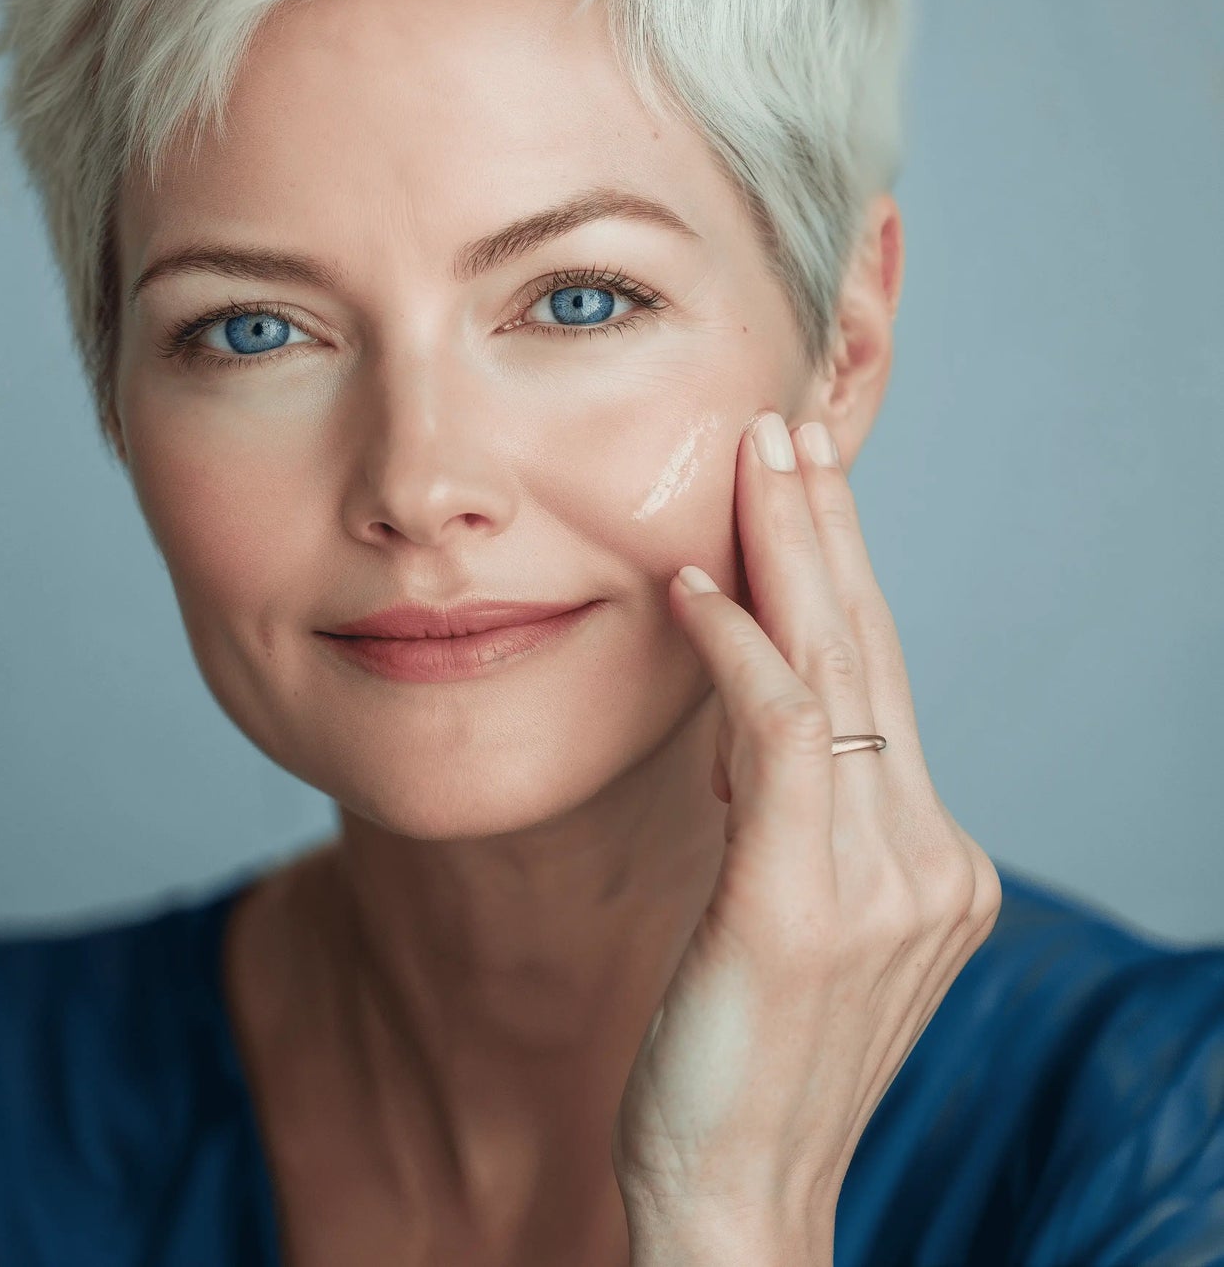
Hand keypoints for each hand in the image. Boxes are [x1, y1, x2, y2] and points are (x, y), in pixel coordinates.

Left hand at [611, 411, 1002, 1257]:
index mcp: (924, 855)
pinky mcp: (803, 906)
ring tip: (758, 458)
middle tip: (789, 429)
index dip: (842, 575)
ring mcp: (879, 882)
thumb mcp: (778, 908)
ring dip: (791, 554)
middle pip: (872, 656)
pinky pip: (777, 741)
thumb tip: (743, 685)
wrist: (736, 1201)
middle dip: (827, 531)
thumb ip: (779, 799)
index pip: (878, 682)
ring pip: (836, 675)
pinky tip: (693, 587)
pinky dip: (738, 653)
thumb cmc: (739, 1056)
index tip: (805, 486)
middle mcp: (925, 856)